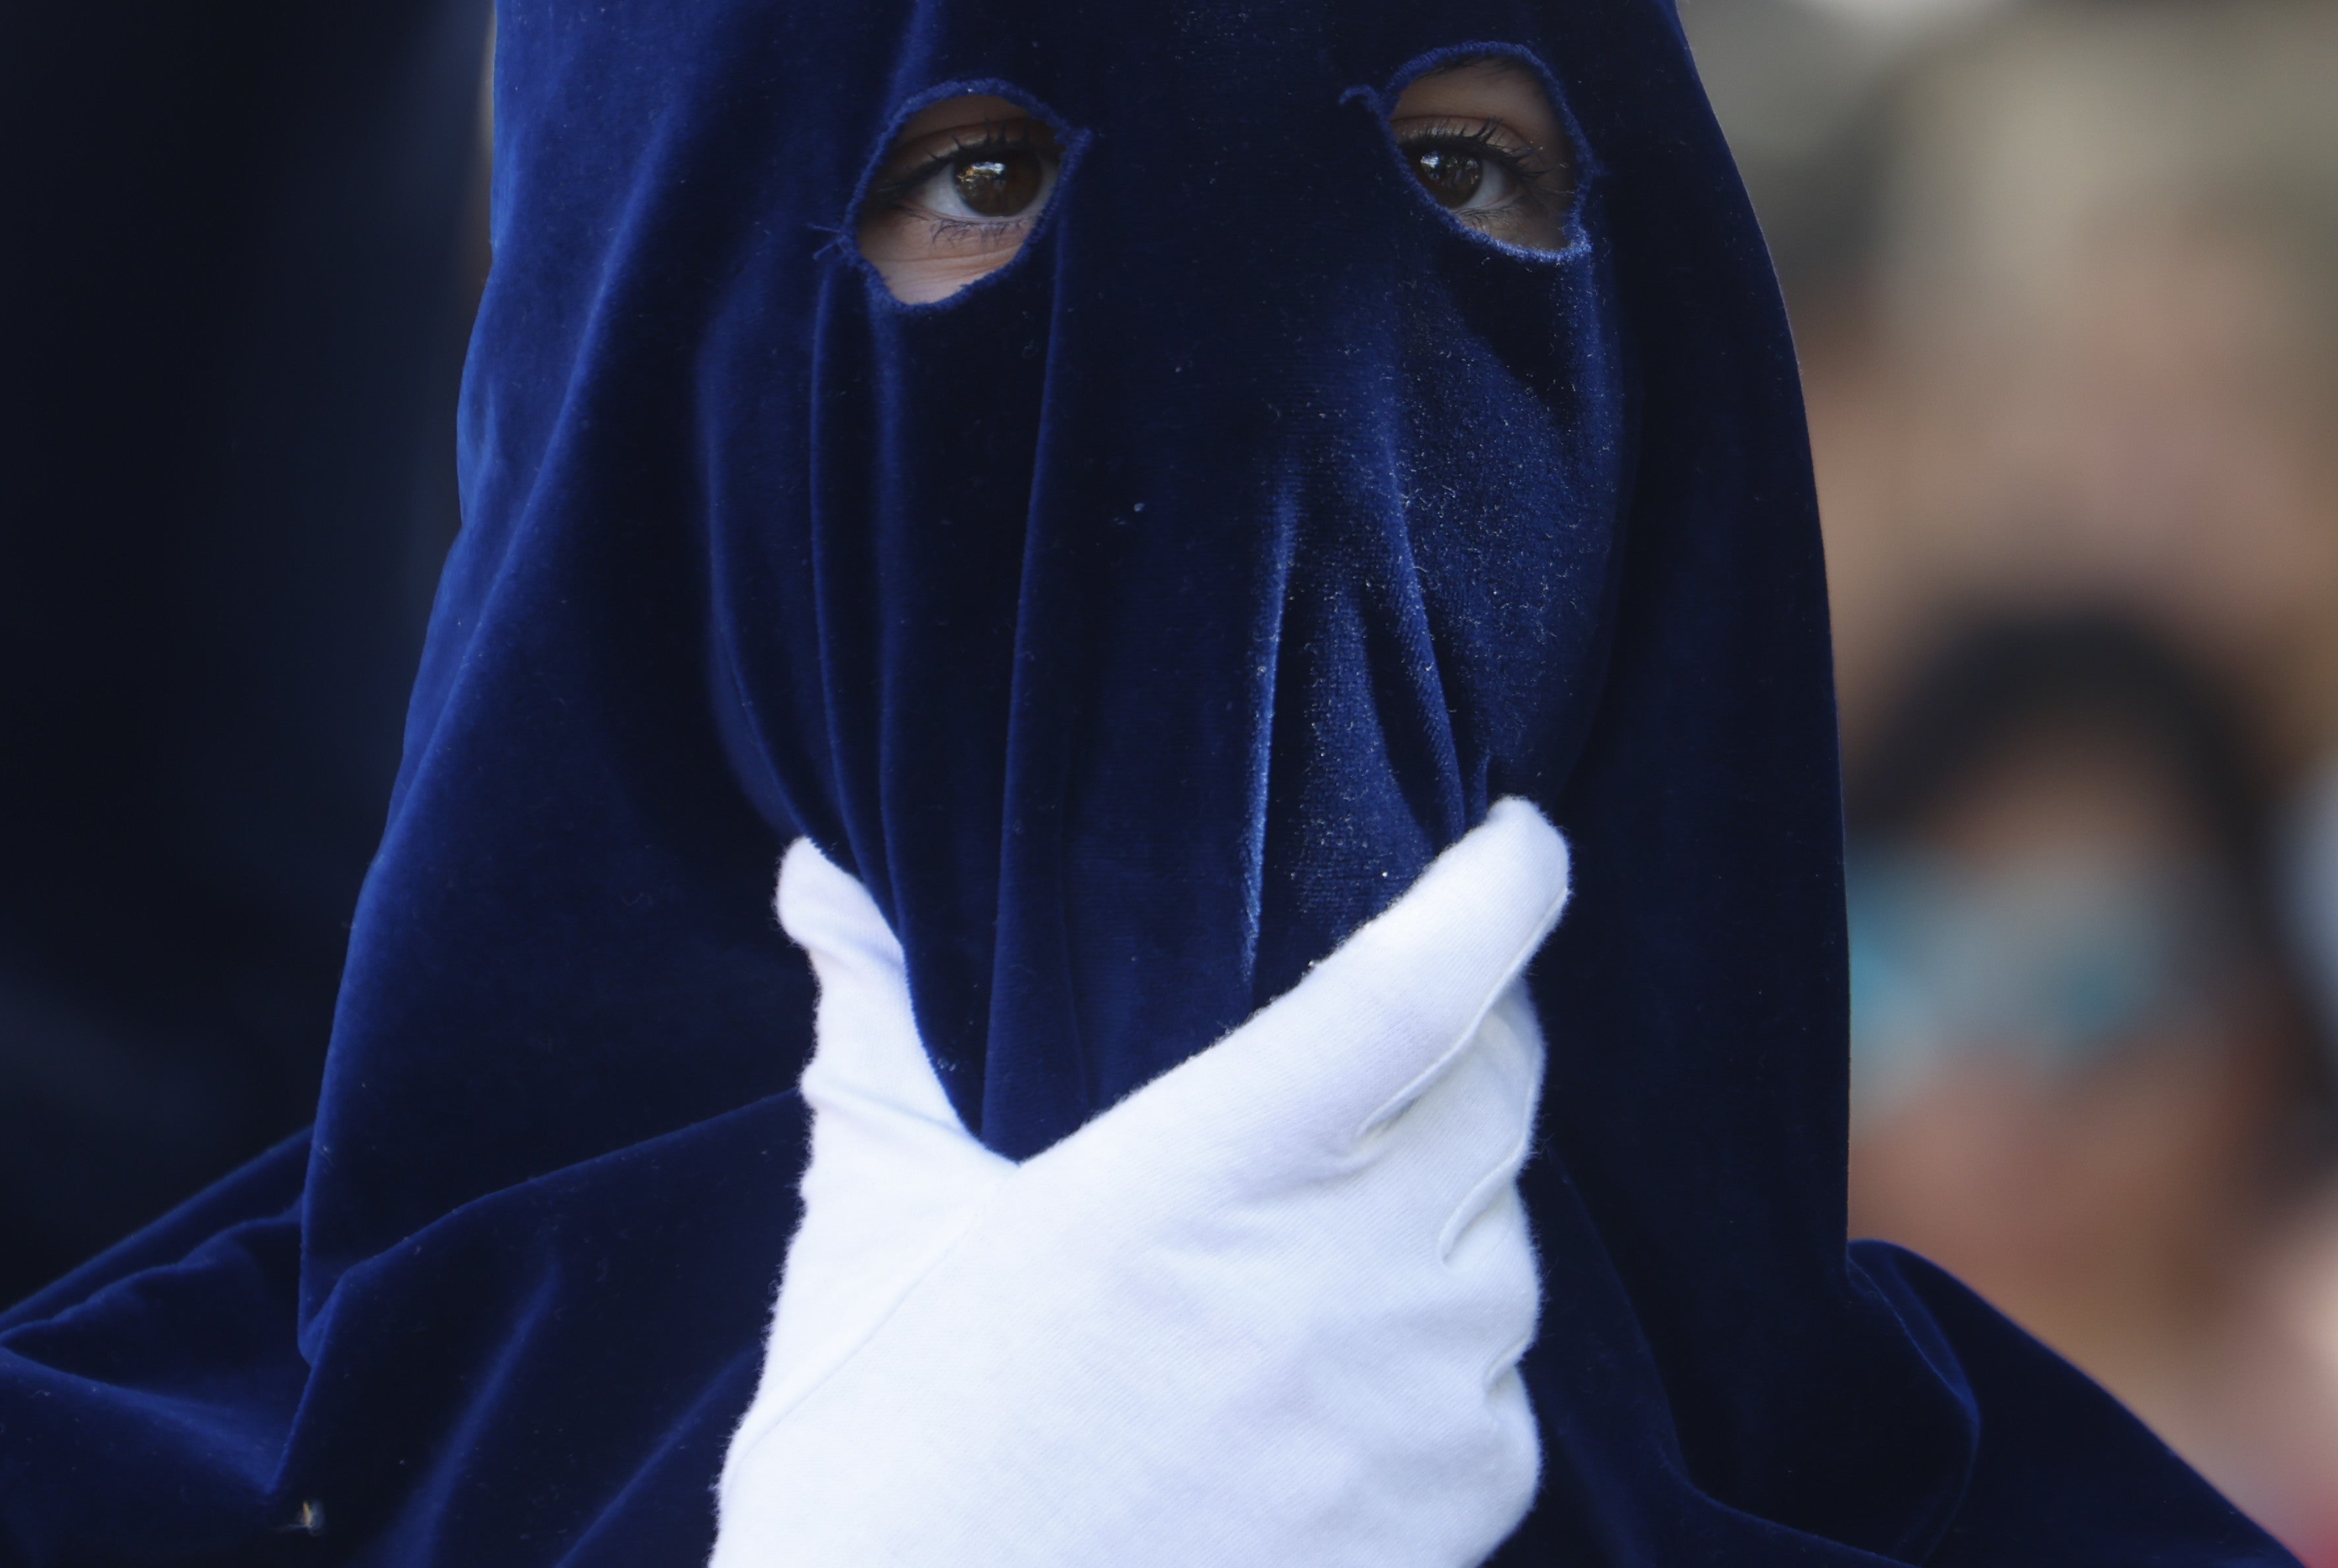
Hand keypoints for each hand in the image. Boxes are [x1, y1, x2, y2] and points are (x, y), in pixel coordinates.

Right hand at [714, 799, 1569, 1567]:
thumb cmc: (881, 1472)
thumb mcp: (872, 1232)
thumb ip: (885, 1033)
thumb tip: (822, 881)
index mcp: (1205, 1173)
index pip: (1417, 983)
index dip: (1498, 888)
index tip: (1515, 839)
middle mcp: (1342, 1280)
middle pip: (1501, 1097)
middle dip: (1479, 1039)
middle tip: (1416, 1031)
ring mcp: (1412, 1414)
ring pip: (1509, 1251)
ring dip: (1455, 1212)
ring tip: (1343, 1227)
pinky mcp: (1447, 1530)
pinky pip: (1504, 1400)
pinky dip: (1450, 1367)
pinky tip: (1343, 1381)